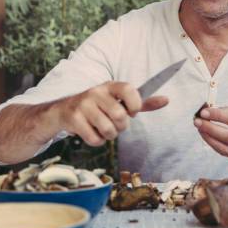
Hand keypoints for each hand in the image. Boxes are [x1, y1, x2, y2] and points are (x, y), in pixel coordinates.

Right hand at [50, 81, 167, 146]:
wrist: (61, 112)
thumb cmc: (97, 108)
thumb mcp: (118, 102)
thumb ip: (142, 103)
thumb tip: (167, 100)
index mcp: (110, 86)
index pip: (129, 89)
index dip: (136, 104)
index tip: (132, 112)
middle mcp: (96, 92)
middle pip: (120, 116)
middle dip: (121, 127)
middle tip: (115, 125)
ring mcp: (83, 104)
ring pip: (108, 129)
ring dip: (109, 136)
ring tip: (102, 129)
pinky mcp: (73, 118)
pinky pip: (94, 138)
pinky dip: (96, 141)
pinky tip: (90, 132)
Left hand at [194, 104, 227, 167]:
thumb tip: (209, 111)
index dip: (219, 116)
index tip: (204, 112)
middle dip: (211, 128)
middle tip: (197, 121)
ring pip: (226, 148)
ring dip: (209, 138)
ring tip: (199, 127)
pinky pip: (224, 152)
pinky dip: (213, 144)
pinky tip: (205, 135)